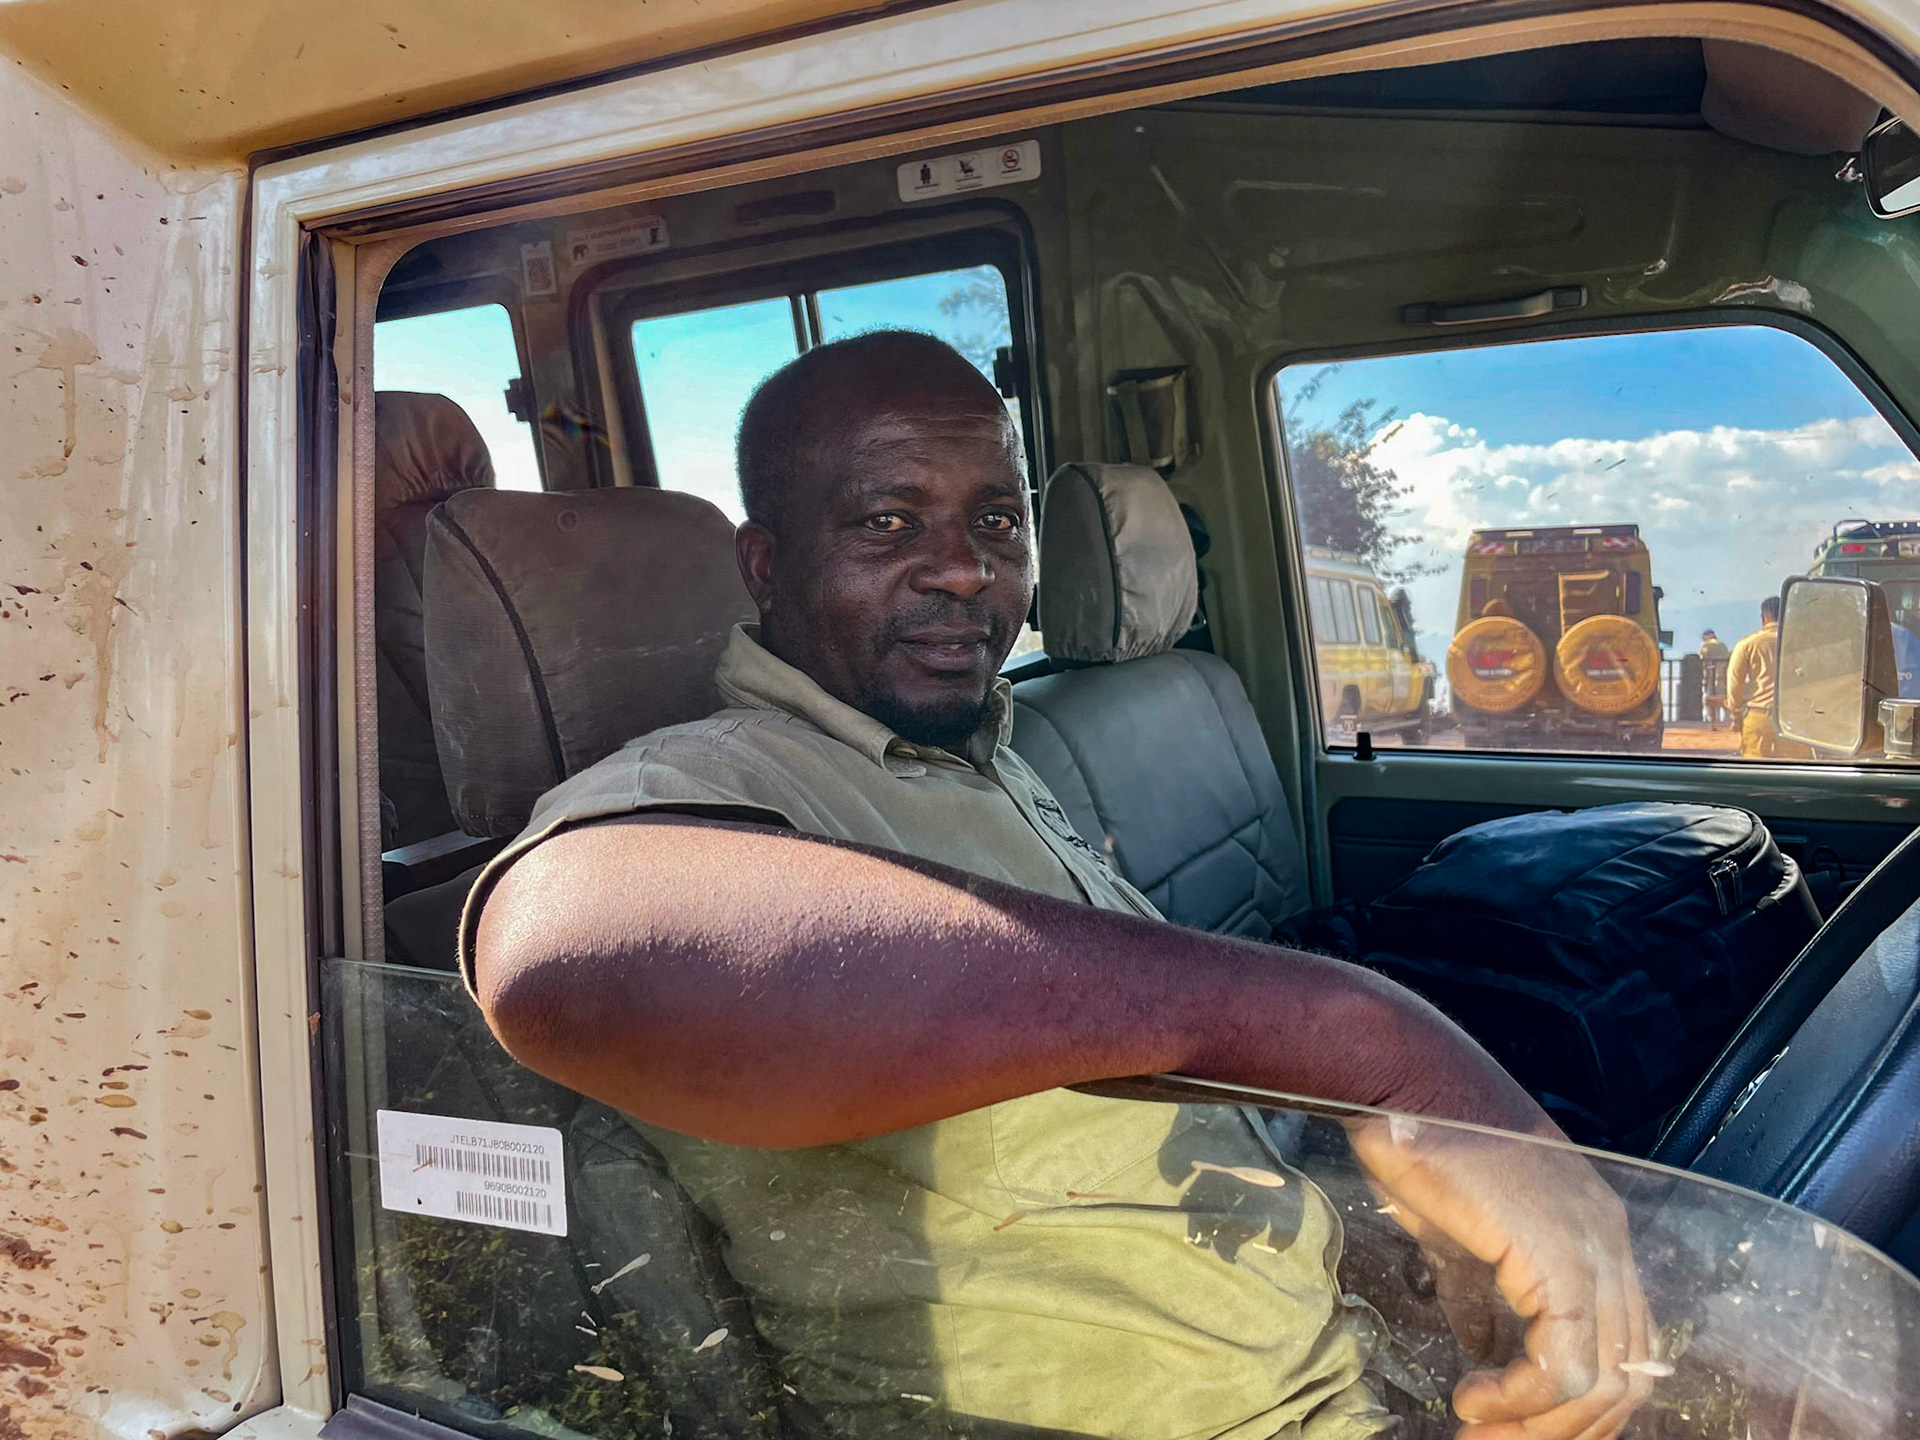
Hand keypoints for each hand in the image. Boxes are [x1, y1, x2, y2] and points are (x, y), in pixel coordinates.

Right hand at [1348, 1114, 1654, 1439]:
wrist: (1402, 1083)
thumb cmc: (1420, 1141)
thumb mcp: (1458, 1232)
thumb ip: (1480, 1292)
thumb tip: (1481, 1349)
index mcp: (1593, 1232)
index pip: (1621, 1348)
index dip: (1575, 1404)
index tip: (1512, 1425)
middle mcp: (1609, 1241)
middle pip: (1624, 1376)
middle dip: (1560, 1429)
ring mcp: (1592, 1248)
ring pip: (1602, 1382)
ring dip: (1537, 1424)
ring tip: (1478, 1428)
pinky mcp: (1560, 1258)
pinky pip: (1565, 1364)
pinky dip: (1522, 1399)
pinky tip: (1475, 1397)